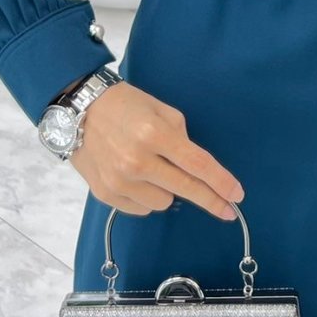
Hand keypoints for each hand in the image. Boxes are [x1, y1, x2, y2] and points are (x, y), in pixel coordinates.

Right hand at [69, 82, 244, 221]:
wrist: (80, 110)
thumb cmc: (126, 105)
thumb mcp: (162, 110)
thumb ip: (182, 139)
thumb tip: (198, 171)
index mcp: (155, 134)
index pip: (197, 165)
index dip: (221, 182)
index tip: (237, 195)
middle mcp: (137, 161)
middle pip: (186, 189)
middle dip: (211, 200)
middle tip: (227, 210)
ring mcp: (119, 181)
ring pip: (164, 202)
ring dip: (167, 190)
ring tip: (152, 168)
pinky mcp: (105, 194)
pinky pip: (142, 208)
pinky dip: (146, 197)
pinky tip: (136, 178)